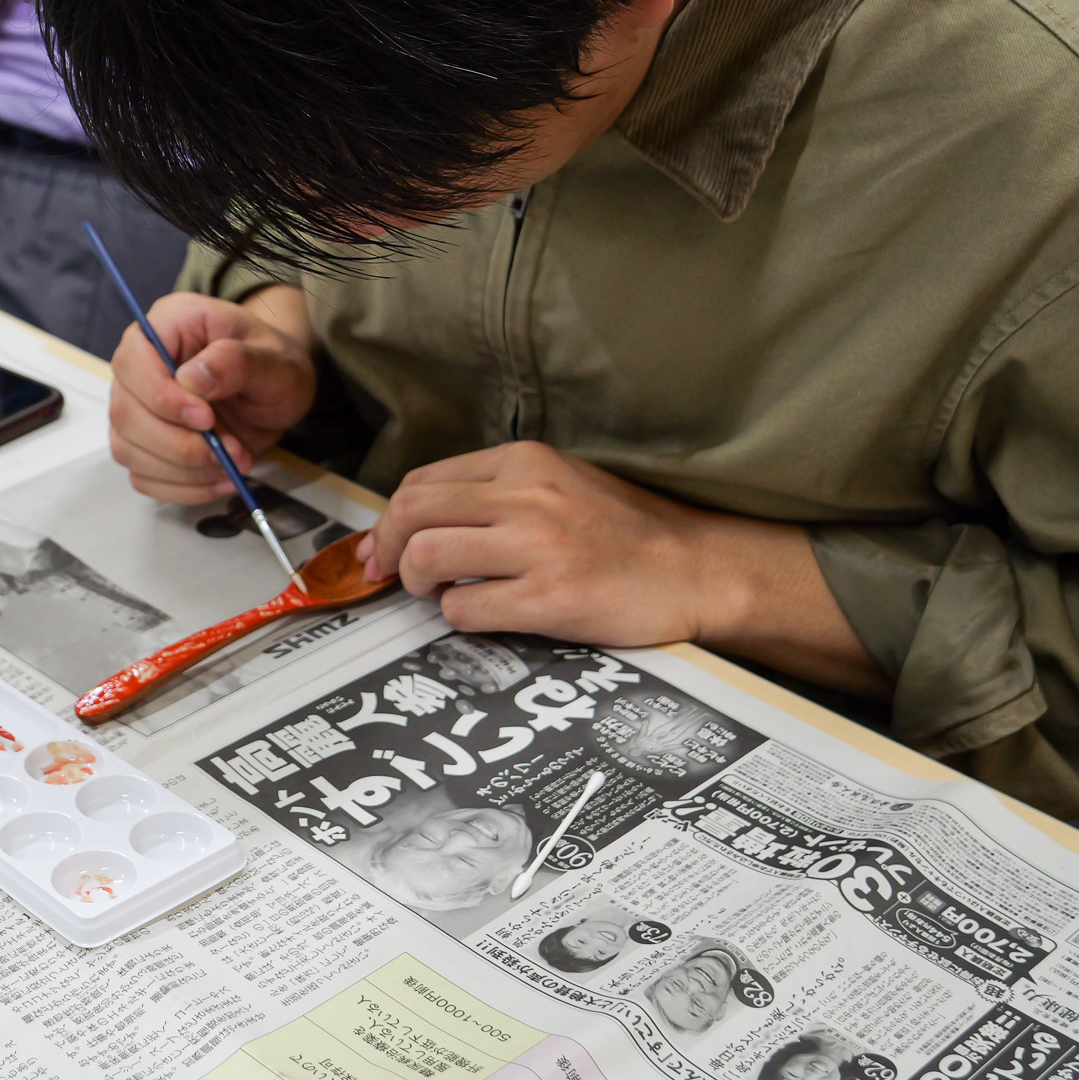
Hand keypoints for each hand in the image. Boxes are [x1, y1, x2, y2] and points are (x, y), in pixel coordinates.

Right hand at [108, 292, 316, 502]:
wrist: (276, 389)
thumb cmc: (273, 364)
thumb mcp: (273, 359)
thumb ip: (237, 362)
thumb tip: (192, 378)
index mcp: (168, 325)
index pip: (133, 360)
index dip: (160, 396)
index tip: (206, 418)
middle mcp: (141, 365)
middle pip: (125, 413)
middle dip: (178, 444)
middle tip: (227, 450)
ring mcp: (137, 407)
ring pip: (129, 450)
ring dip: (183, 470)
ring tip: (232, 463)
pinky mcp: (145, 444)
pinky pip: (145, 477)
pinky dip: (183, 487)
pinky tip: (220, 478)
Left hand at [359, 443, 765, 646]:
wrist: (695, 569)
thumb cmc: (626, 533)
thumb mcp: (560, 484)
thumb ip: (495, 493)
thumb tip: (416, 522)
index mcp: (525, 461)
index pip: (422, 482)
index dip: (389, 520)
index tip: (383, 548)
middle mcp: (527, 496)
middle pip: (412, 514)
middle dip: (390, 551)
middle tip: (396, 576)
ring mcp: (538, 547)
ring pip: (427, 558)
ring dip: (417, 585)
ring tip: (440, 596)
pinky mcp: (549, 598)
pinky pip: (465, 610)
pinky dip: (458, 618)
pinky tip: (483, 615)